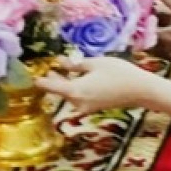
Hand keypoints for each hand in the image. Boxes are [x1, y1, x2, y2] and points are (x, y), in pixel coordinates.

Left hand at [39, 53, 155, 113]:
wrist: (141, 91)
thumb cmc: (119, 73)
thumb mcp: (95, 63)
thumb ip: (75, 64)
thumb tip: (60, 62)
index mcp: (74, 91)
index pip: (49, 86)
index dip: (40, 80)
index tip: (30, 75)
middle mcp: (77, 102)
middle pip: (59, 91)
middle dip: (53, 80)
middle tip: (48, 68)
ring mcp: (86, 107)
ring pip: (69, 94)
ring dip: (64, 83)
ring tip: (62, 70)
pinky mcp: (94, 107)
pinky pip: (79, 97)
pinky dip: (75, 88)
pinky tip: (78, 78)